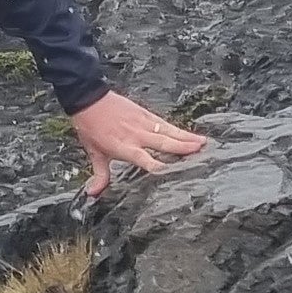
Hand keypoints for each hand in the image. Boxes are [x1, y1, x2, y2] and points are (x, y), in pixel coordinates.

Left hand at [68, 90, 207, 198]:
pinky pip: (165, 123)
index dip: (160, 166)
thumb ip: (100, 175)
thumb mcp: (94, 153)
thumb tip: (93, 194)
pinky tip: (191, 134)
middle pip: (163, 143)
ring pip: (168, 131)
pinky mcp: (145, 113)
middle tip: (200, 154)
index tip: (175, 174)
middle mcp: (136, 135)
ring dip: (186, 138)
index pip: (145, 159)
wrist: (87, 98)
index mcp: (124, 147)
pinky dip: (179, 129)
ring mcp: (142, 123)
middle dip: (182, 149)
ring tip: (204, 143)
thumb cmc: (91, 128)